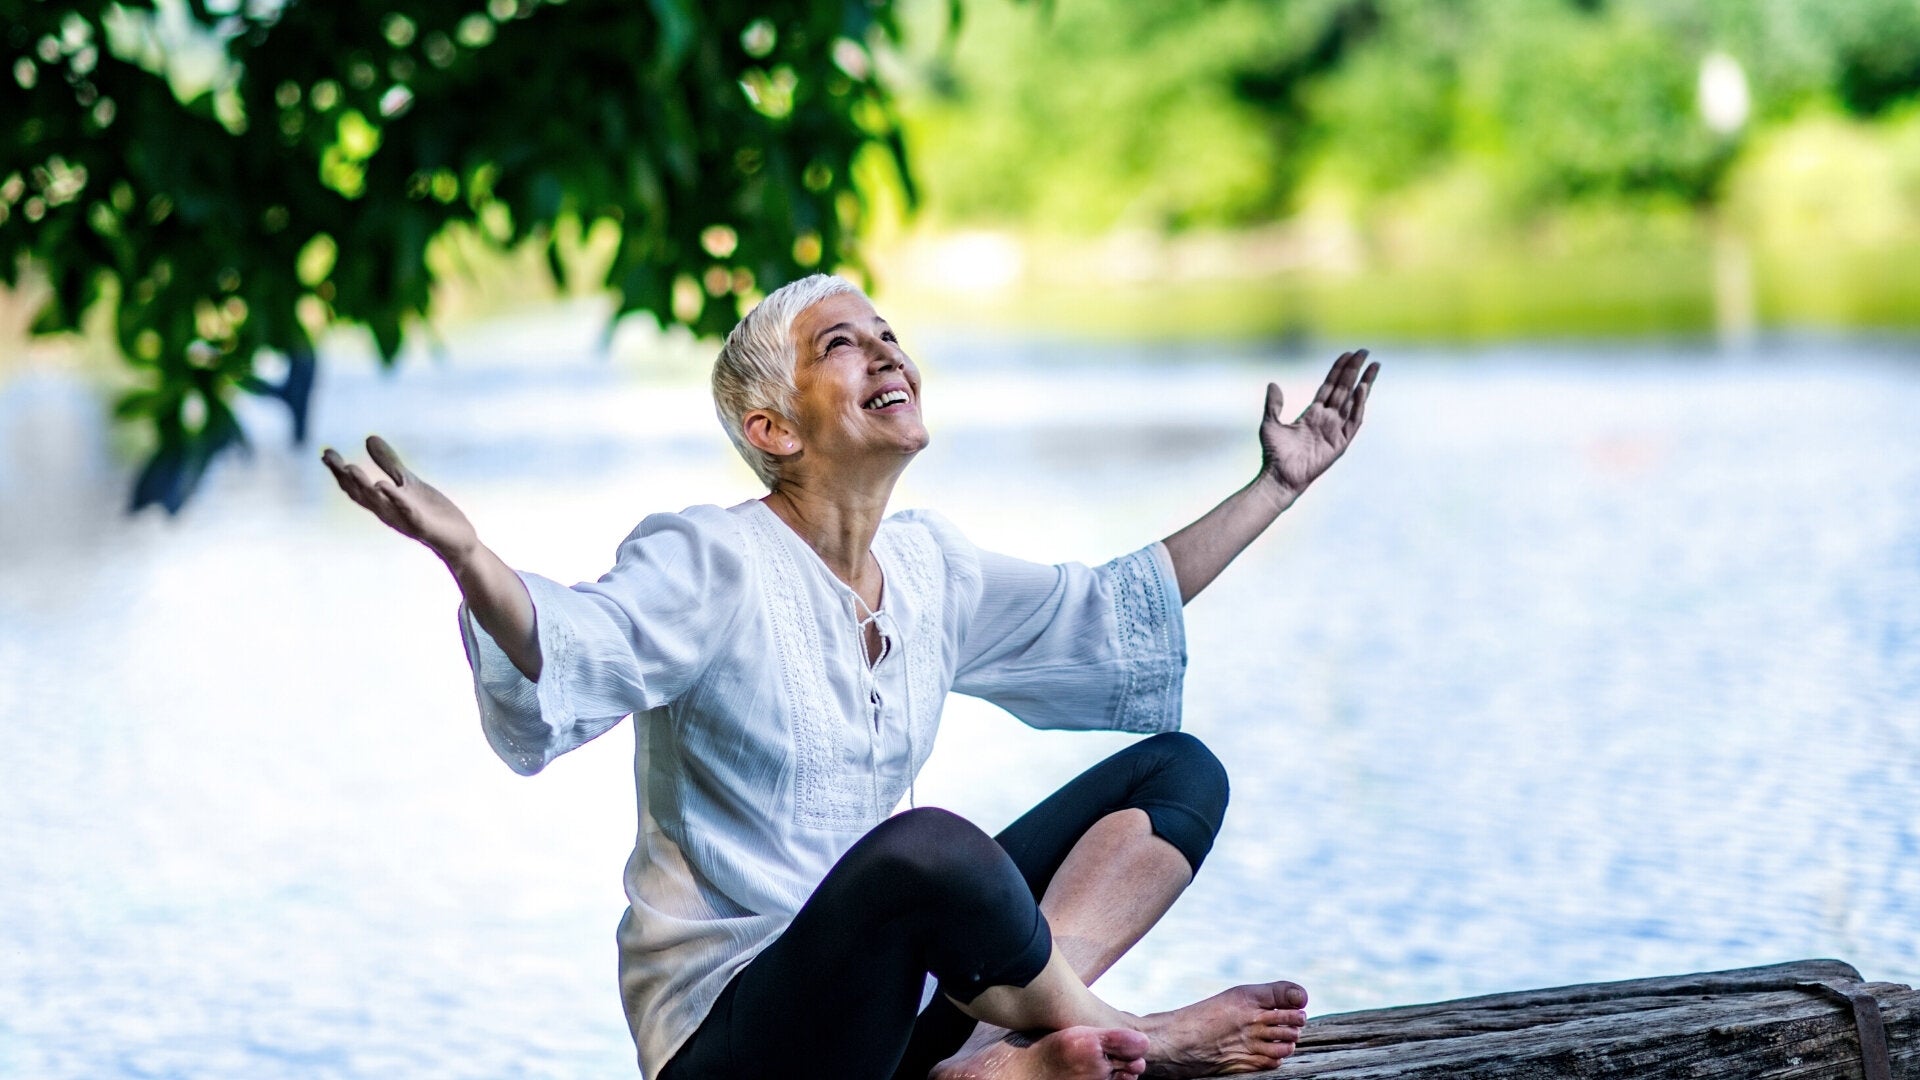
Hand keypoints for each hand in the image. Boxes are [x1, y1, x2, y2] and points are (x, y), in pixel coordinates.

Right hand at [322, 435, 478, 566]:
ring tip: (350, 468)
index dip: (339, 471)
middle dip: (345, 477)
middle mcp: (388, 512)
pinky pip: (408, 512)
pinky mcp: (423, 526)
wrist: (457, 540)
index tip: (325, 453)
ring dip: (364, 486)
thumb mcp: (408, 482)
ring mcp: (404, 520)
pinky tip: (386, 486)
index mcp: (383, 502)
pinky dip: (396, 499)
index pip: (355, 487)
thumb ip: (389, 463)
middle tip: (330, 459)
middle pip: (361, 495)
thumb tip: (369, 438)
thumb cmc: (430, 511)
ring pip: (379, 503)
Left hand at [1259, 349, 1378, 504]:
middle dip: (1354, 370)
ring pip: (1354, 401)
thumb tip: (1273, 384)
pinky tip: (1362, 389)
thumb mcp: (1270, 424)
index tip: (1348, 354)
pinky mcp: (1341, 442)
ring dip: (1364, 383)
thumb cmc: (1274, 454)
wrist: (1279, 476)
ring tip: (1373, 366)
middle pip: (1345, 389)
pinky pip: (1354, 421)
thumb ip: (1274, 404)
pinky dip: (1359, 405)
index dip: (1338, 370)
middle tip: (1365, 352)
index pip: (1330, 386)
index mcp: (1313, 413)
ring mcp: (1335, 430)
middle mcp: (1327, 419)